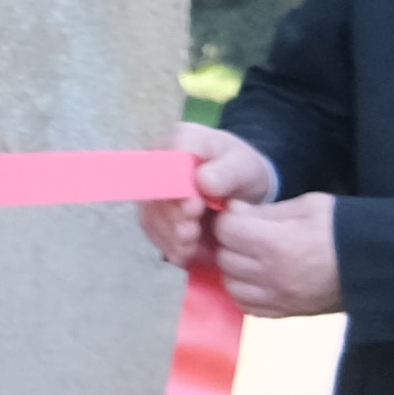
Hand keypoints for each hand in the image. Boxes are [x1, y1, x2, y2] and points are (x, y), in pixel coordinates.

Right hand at [143, 132, 271, 271]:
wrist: (242, 184)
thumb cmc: (242, 169)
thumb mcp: (244, 166)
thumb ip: (226, 171)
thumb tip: (202, 181)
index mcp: (181, 138)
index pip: (167, 161)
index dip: (175, 188)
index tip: (195, 208)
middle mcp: (158, 161)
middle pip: (153, 192)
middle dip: (172, 218)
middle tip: (191, 235)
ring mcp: (153, 186)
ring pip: (150, 214)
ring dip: (168, 236)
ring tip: (189, 251)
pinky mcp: (154, 210)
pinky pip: (154, 230)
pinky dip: (168, 245)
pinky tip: (184, 256)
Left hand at [210, 192, 345, 317]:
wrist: (380, 263)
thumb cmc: (345, 228)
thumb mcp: (308, 206)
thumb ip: (265, 211)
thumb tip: (232, 211)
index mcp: (278, 244)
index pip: (227, 231)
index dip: (229, 220)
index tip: (238, 216)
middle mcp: (273, 275)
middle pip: (226, 257)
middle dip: (231, 242)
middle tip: (245, 234)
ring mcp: (279, 298)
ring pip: (231, 284)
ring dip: (235, 268)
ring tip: (252, 256)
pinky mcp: (286, 313)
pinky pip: (247, 306)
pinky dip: (245, 292)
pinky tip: (257, 278)